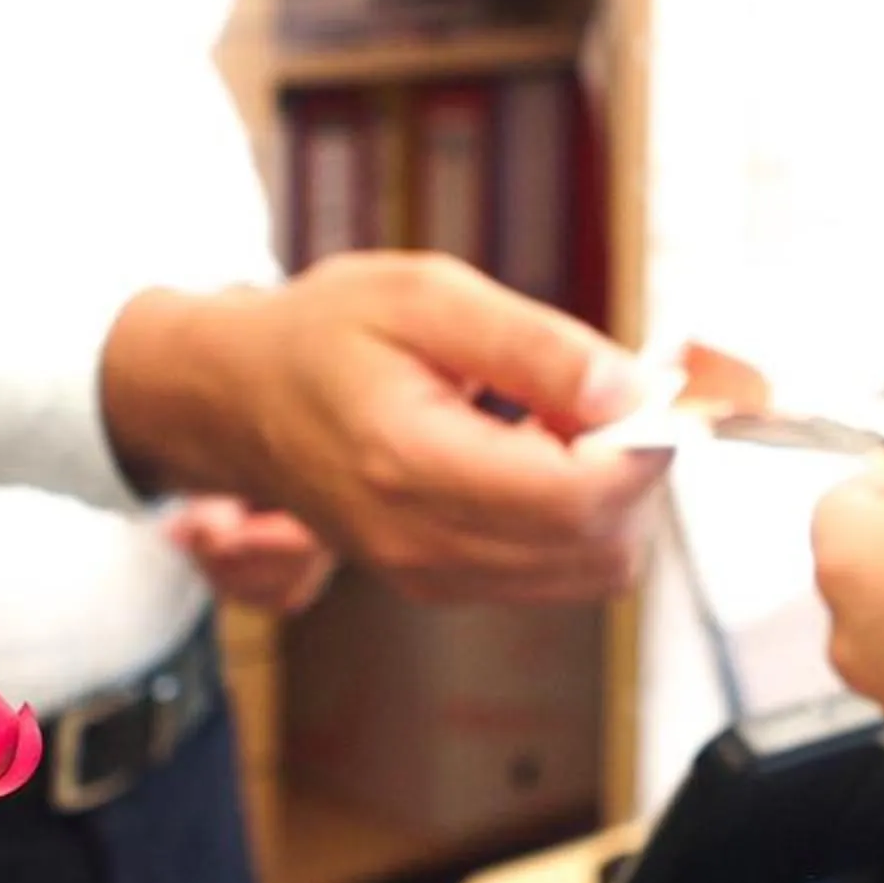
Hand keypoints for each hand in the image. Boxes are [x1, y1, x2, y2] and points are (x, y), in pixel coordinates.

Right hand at [102, 254, 670, 602]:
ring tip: (561, 421)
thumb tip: (633, 390)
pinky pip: (555, 575)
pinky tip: (537, 454)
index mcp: (413, 466)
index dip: (643, 446)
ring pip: (590, 572)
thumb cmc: (323, 335)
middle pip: (599, 547)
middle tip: (605, 393)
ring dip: (609, 498)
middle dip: (634, 470)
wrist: (235, 398)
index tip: (648, 386)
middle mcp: (421, 544)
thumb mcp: (426, 298)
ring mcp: (431, 577)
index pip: (580, 498)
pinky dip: (577, 519)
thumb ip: (536, 345)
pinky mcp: (442, 585)